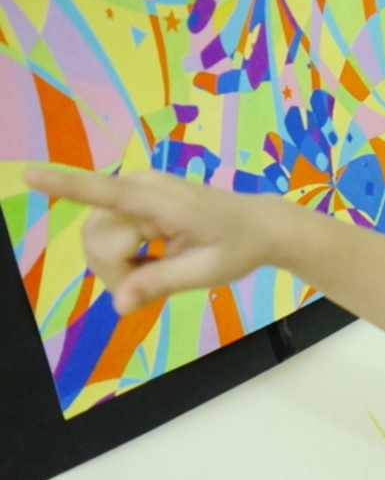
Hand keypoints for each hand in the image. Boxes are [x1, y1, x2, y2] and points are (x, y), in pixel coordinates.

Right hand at [23, 166, 285, 314]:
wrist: (259, 225)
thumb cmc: (238, 247)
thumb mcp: (206, 272)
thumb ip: (161, 284)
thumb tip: (119, 305)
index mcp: (167, 203)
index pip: (110, 193)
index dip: (67, 186)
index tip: (30, 175)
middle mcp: (143, 187)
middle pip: (98, 236)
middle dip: (113, 271)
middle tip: (148, 292)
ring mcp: (136, 190)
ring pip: (97, 236)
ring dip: (115, 265)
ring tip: (154, 274)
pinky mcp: (131, 199)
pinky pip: (106, 232)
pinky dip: (120, 256)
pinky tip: (149, 261)